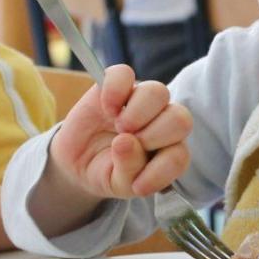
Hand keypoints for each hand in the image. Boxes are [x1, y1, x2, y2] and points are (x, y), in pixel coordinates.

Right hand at [48, 63, 192, 199]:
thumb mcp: (117, 184)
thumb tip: (125, 141)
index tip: (136, 185)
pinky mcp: (116, 84)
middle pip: (180, 119)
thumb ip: (129, 171)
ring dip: (138, 113)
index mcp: (169, 150)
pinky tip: (106, 108)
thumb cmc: (106, 172)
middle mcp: (162, 122)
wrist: (78, 161)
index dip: (161, 170)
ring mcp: (141, 100)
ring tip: (119, 126)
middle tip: (127, 145)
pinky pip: (124, 74)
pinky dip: (115, 90)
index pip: (180, 155)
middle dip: (154, 136)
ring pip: (158, 92)